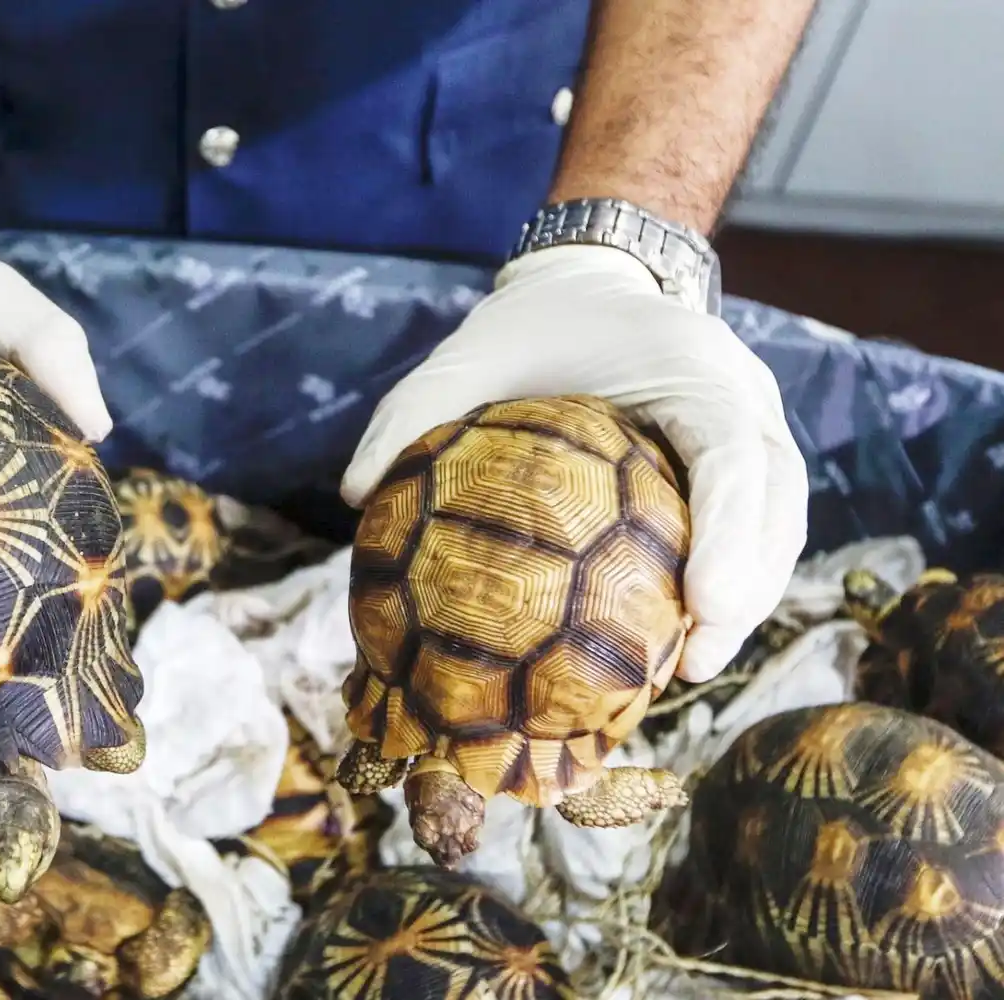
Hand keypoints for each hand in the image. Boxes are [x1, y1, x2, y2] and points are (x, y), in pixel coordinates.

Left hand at [341, 244, 806, 683]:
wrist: (590, 284)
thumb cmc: (534, 324)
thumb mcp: (468, 352)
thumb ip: (413, 411)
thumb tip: (354, 495)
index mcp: (694, 366)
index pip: (735, 454)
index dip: (732, 532)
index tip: (704, 604)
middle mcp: (743, 396)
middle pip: (778, 504)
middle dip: (749, 588)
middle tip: (694, 663)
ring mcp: (752, 430)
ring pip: (779, 526)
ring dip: (746, 602)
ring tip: (687, 670)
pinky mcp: (741, 465)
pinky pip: (754, 530)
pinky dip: (730, 585)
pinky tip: (675, 641)